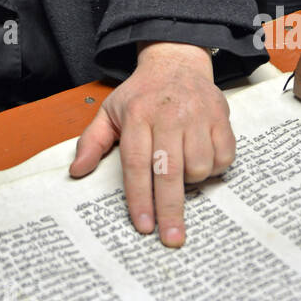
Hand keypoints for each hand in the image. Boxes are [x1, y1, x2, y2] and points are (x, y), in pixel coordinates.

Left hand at [69, 43, 234, 245]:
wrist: (176, 61)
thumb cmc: (142, 94)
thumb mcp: (110, 111)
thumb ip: (92, 142)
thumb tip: (77, 171)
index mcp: (138, 116)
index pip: (137, 163)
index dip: (140, 197)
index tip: (143, 225)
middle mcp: (168, 115)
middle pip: (169, 171)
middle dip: (169, 209)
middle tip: (171, 238)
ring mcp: (197, 115)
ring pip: (200, 166)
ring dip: (192, 181)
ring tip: (182, 173)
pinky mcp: (221, 116)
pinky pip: (224, 156)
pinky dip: (215, 167)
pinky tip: (203, 160)